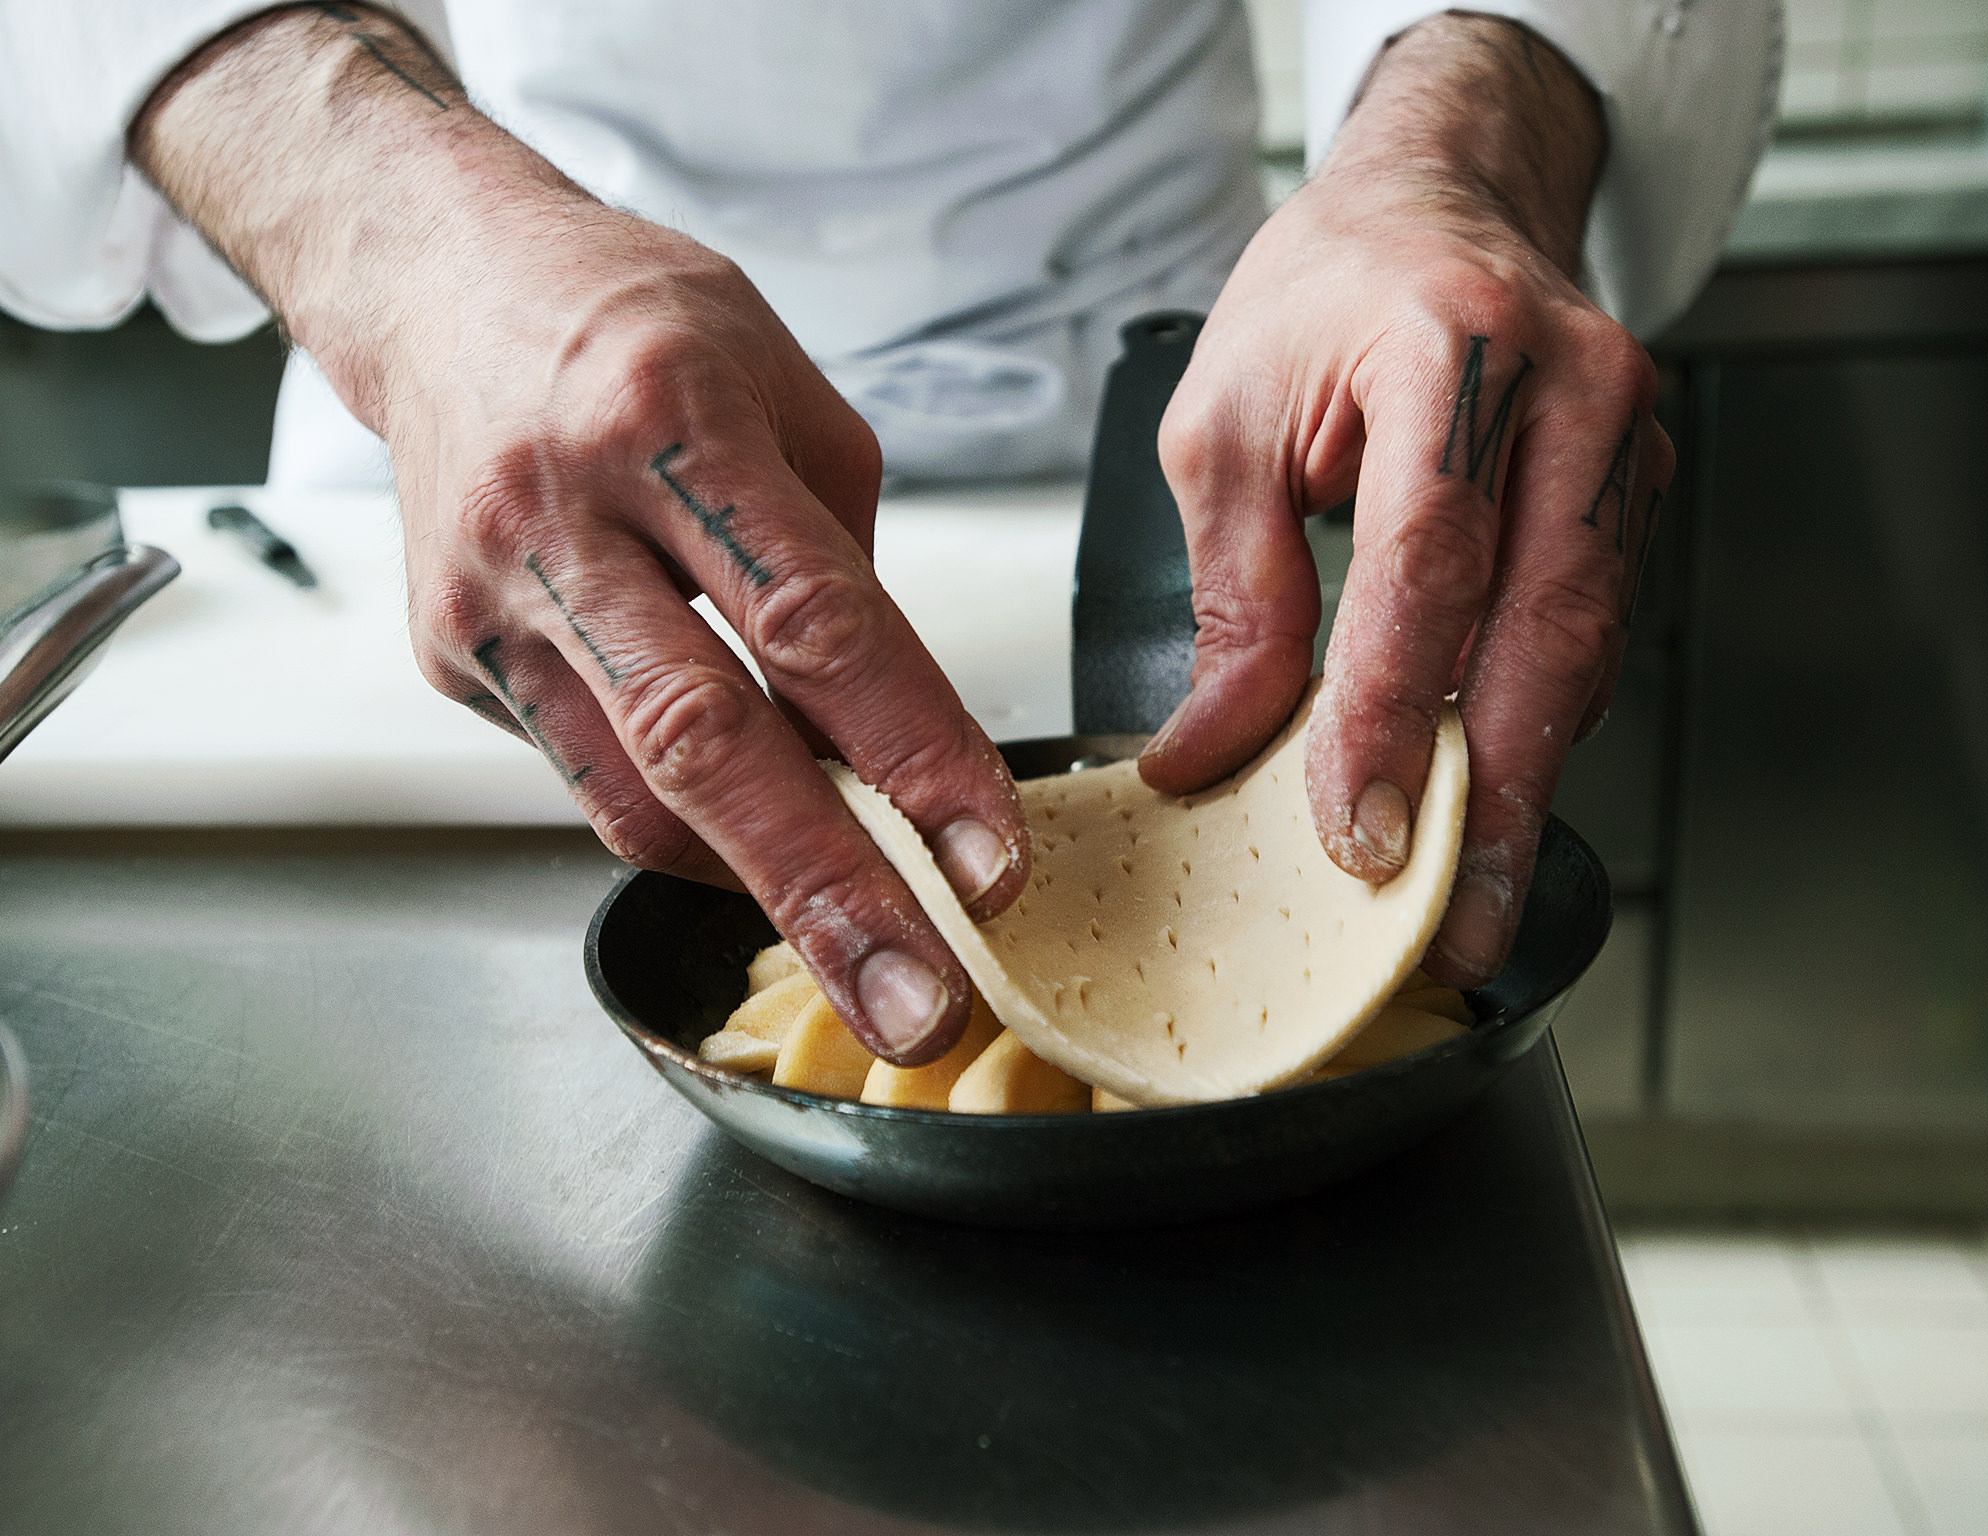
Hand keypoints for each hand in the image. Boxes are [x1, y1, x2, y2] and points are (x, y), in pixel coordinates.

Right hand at [131, 5, 1029, 1061]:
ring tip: (865, 953)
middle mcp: (566, 512)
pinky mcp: (457, 655)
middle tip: (920, 1008)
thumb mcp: (784, 389)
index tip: (991, 861)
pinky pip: (592, 775)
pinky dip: (688, 824)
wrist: (443, 284)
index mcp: (672, 417)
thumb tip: (890, 721)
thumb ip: (839, 556)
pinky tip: (755, 841)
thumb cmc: (638, 322)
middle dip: (830, 894)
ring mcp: (493, 594)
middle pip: (708, 739)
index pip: (816, 620)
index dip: (915, 753)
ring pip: (634, 791)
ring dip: (760, 888)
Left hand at [1140, 15, 1669, 985]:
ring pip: (1587, 645)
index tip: (1356, 828)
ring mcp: (1623, 441)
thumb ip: (1232, 594)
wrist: (1442, 207)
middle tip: (1454, 919)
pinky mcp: (1634, 491)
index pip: (1428, 556)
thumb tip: (1211, 749)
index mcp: (1453, 342)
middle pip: (1544, 623)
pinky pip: (1593, 629)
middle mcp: (1569, 388)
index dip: (1391, 706)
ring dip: (1524, 777)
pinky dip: (1538, 722)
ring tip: (1468, 893)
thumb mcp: (1227, 427)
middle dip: (1494, 793)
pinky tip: (1491, 795)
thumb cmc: (1326, 297)